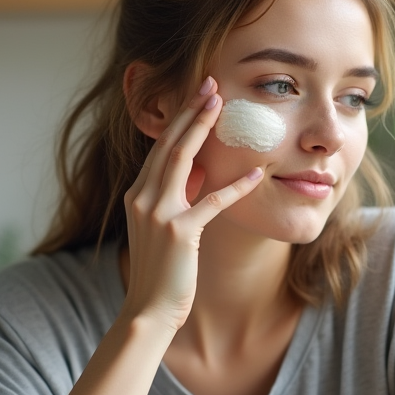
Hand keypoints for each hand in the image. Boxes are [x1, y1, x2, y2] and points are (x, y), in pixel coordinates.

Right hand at [121, 76, 262, 330]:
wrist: (148, 310)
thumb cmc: (162, 270)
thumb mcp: (165, 226)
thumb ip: (177, 196)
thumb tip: (199, 170)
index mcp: (137, 194)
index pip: (160, 148)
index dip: (179, 119)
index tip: (197, 94)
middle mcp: (142, 198)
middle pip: (168, 144)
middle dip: (189, 111)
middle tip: (209, 84)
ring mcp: (157, 214)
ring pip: (181, 160)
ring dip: (202, 129)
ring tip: (221, 106)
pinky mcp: (178, 233)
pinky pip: (211, 202)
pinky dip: (236, 186)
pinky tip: (257, 173)